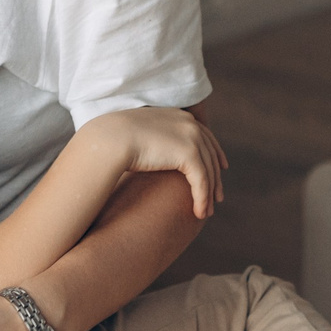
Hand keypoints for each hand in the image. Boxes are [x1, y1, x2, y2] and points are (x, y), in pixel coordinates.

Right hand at [84, 107, 227, 217]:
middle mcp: (189, 124)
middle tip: (216, 198)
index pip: (205, 136)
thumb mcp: (140, 135)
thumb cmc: (115, 140)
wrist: (109, 140)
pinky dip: (201, 199)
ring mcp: (191, 137)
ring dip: (209, 194)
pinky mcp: (188, 154)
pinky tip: (199, 213)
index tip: (221, 168)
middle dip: (215, 178)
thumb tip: (153, 150)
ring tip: (206, 212)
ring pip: (208, 171)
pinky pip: (201, 181)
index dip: (215, 154)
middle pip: (210, 155)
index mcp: (179, 116)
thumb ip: (154, 140)